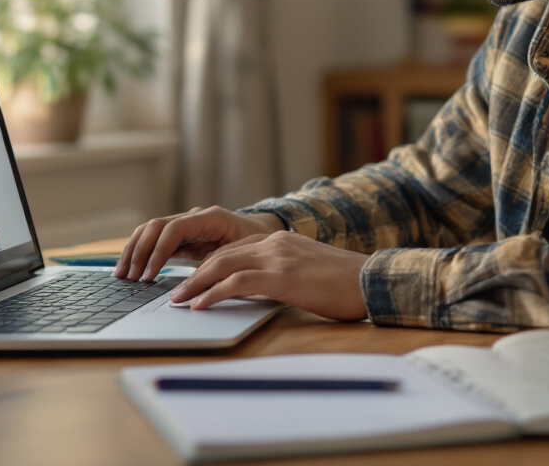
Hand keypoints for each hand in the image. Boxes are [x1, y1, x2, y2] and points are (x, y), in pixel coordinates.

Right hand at [115, 206, 284, 281]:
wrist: (263, 231)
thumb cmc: (257, 243)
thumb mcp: (244, 254)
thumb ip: (221, 265)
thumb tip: (197, 285)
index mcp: (210, 217)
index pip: (173, 230)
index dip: (158, 252)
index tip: (148, 276)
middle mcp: (194, 216)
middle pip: (155, 226)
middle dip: (139, 251)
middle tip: (129, 277)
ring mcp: (186, 223)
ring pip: (150, 230)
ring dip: (134, 251)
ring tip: (122, 275)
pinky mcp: (181, 234)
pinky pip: (155, 239)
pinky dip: (142, 252)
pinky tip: (132, 269)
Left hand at [169, 231, 369, 321]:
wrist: (372, 281)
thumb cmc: (345, 285)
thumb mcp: (308, 273)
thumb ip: (283, 274)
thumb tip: (262, 291)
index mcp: (281, 242)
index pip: (234, 250)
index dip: (209, 266)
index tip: (192, 281)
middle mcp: (275, 244)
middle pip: (222, 255)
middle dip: (194, 274)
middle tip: (177, 292)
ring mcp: (277, 257)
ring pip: (223, 266)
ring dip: (195, 284)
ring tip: (179, 300)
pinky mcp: (281, 276)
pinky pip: (236, 283)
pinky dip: (213, 293)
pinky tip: (200, 305)